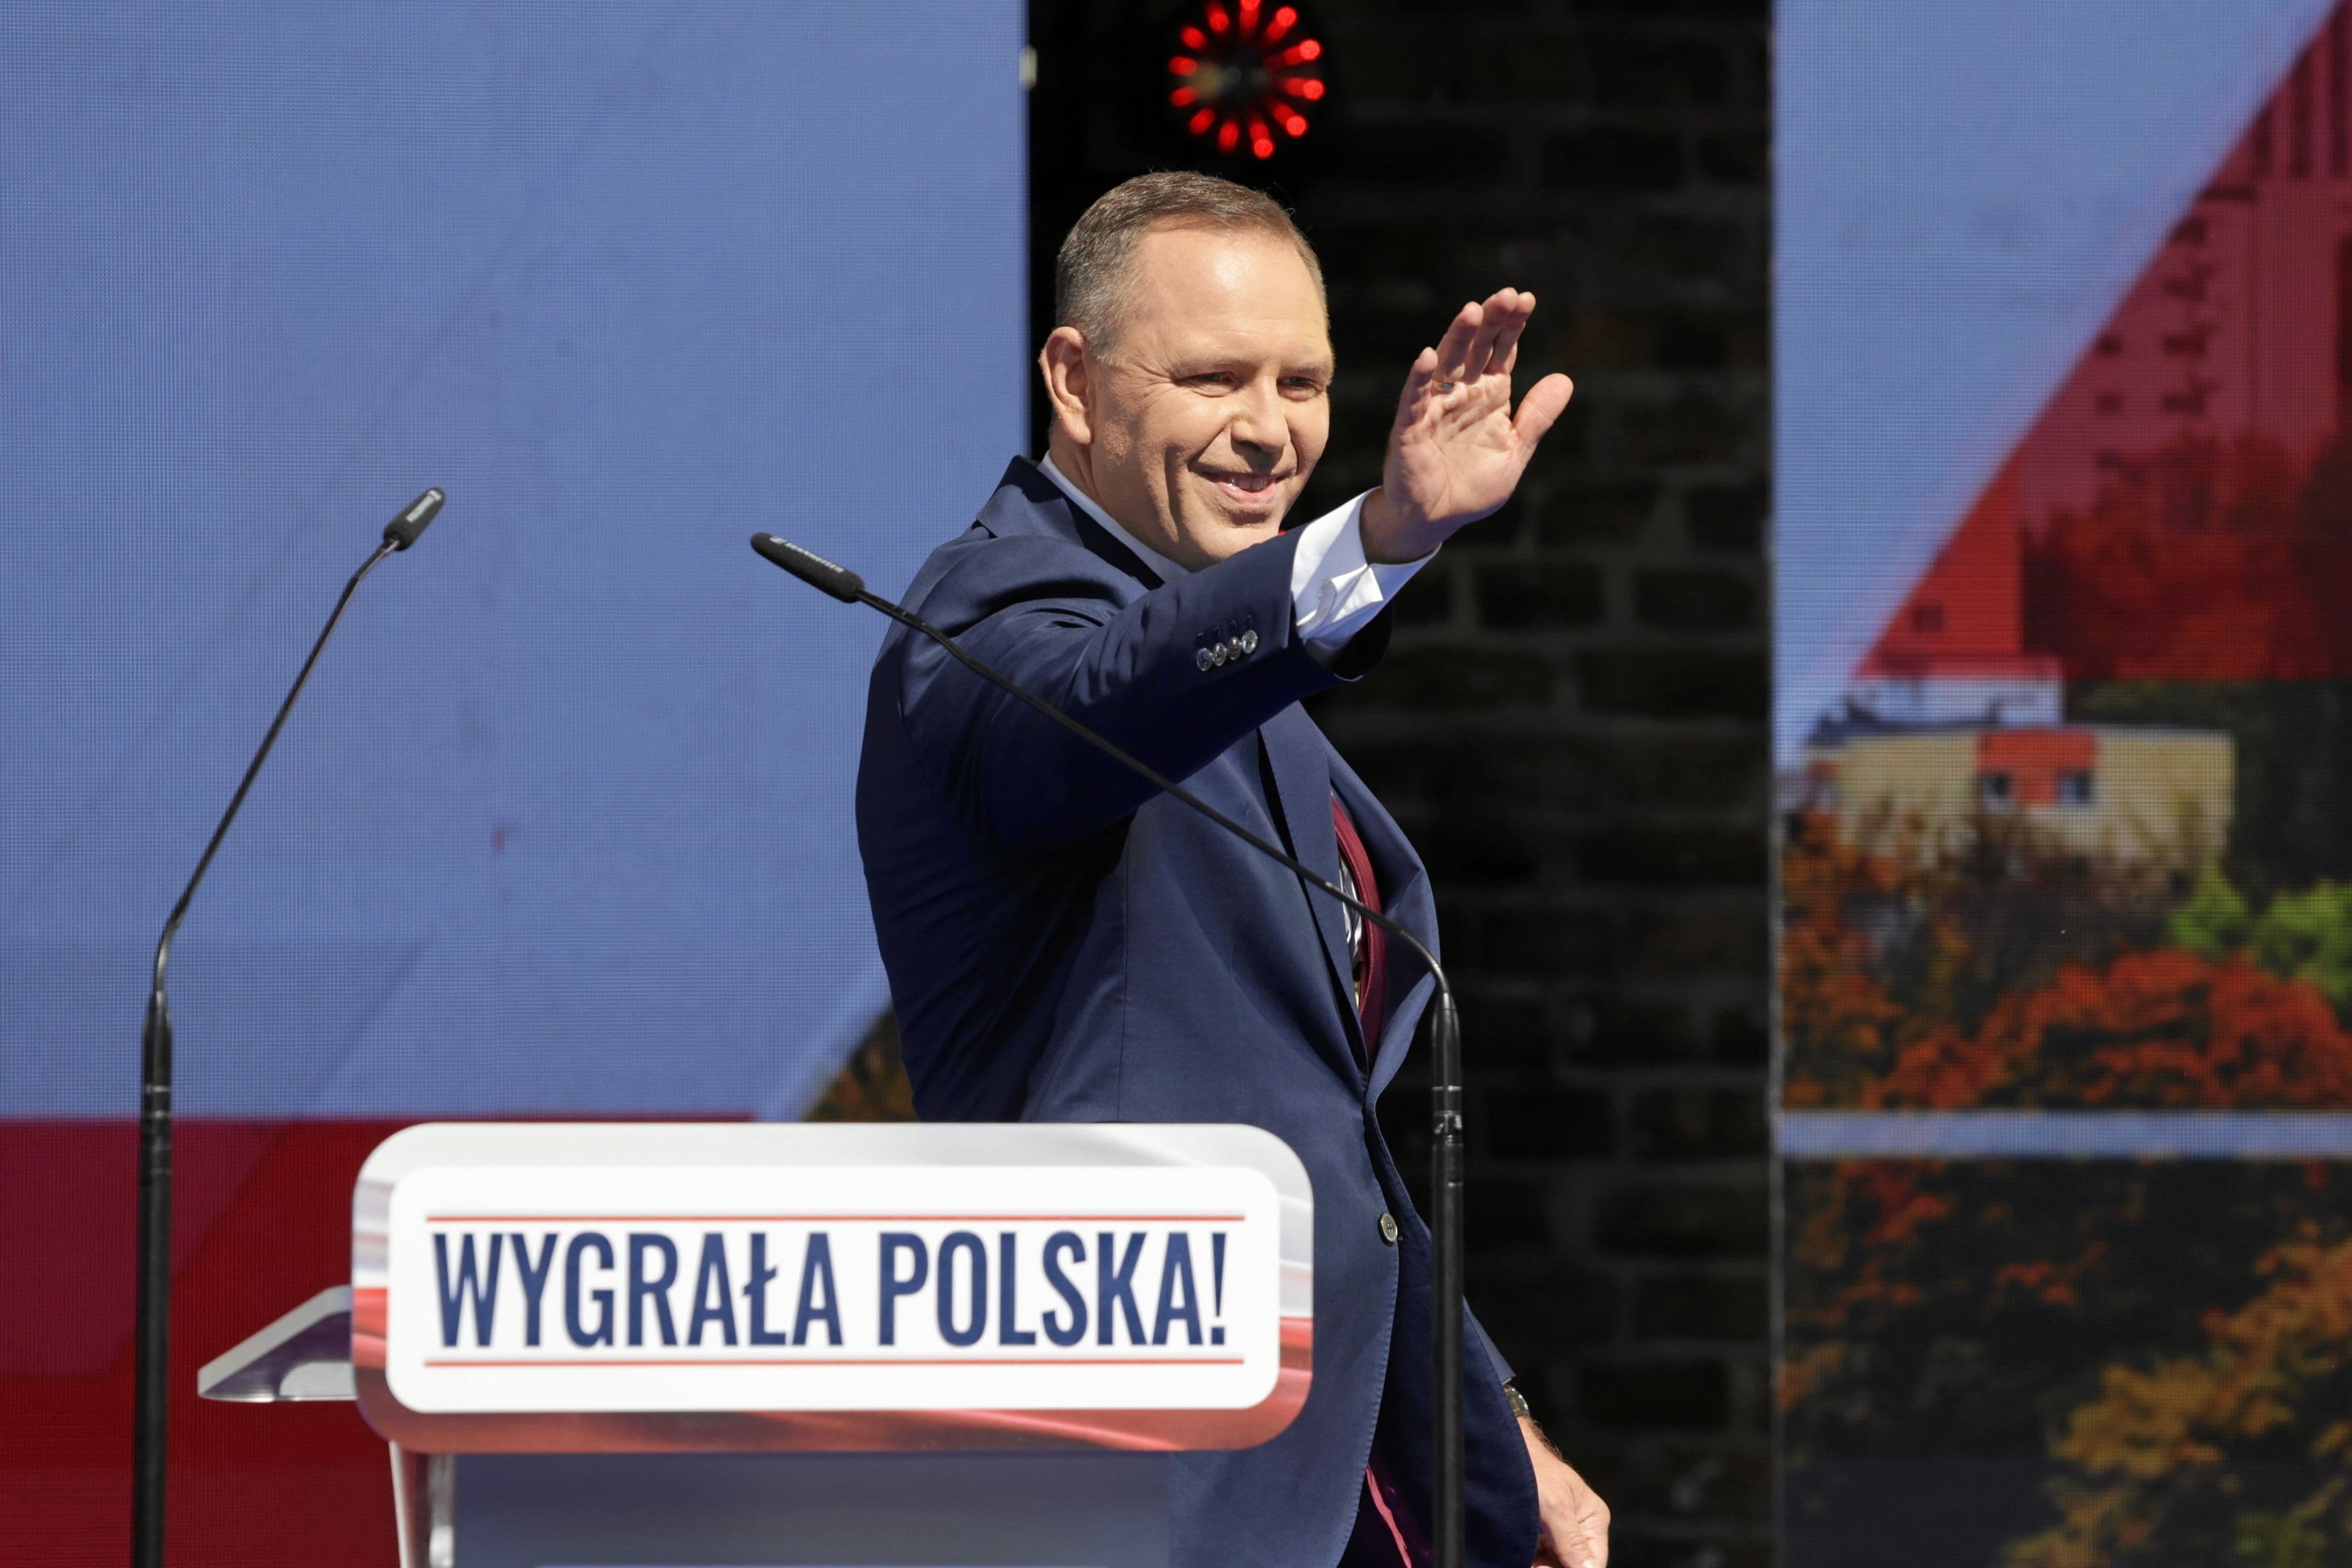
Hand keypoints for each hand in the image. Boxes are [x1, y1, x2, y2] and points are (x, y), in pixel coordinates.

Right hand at [1360, 288, 1573, 563]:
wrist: (1437, 521)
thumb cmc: (1472, 486)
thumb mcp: (1514, 452)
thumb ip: (1536, 418)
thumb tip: (1565, 378)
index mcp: (1488, 395)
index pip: (1501, 351)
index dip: (1512, 325)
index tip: (1526, 299)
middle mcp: (1461, 394)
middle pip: (1475, 348)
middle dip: (1489, 321)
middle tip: (1505, 295)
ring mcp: (1433, 409)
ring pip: (1446, 365)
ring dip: (1457, 337)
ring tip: (1472, 310)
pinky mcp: (1410, 429)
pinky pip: (1414, 400)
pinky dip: (1420, 379)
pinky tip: (1429, 357)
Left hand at [1521, 1415, 1608, 1567]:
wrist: (1504, 1450)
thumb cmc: (1533, 1469)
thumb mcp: (1555, 1506)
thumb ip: (1572, 1540)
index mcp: (1593, 1517)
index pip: (1594, 1560)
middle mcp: (1580, 1526)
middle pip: (1573, 1563)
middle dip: (1552, 1567)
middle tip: (1534, 1565)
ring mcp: (1559, 1530)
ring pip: (1555, 1562)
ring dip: (1540, 1564)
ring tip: (1524, 1556)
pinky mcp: (1540, 1532)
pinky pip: (1540, 1556)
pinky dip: (1531, 1558)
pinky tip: (1522, 1554)